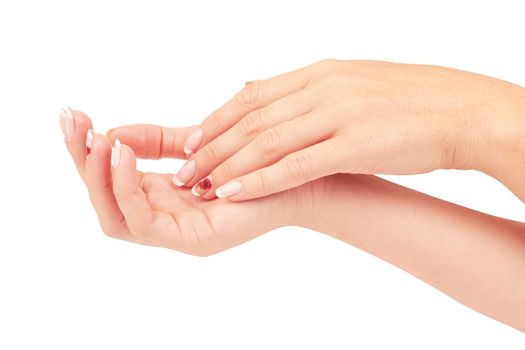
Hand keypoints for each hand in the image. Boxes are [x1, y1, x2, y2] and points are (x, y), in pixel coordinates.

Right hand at [59, 108, 315, 255]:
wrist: (298, 175)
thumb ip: (155, 140)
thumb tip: (112, 131)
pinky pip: (143, 222)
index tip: (74, 114)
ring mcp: (175, 232)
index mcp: (160, 194)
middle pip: (104, 198)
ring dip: (99, 177)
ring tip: (98, 141)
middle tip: (72, 122)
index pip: (109, 177)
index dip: (87, 148)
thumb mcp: (194, 143)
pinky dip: (127, 189)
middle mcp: (163, 215)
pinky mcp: (190, 239)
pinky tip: (124, 155)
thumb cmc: (253, 159)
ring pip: (114, 216)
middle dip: (83, 159)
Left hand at [174, 59, 524, 200]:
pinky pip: (296, 165)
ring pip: (267, 141)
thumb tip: (263, 93)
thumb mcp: (352, 84)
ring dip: (227, 164)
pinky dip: (260, 179)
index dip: (218, 119)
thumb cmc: (410, 102)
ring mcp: (338, 115)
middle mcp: (323, 89)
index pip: (253, 97)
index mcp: (321, 74)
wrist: (462, 110)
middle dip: (212, 145)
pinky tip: (234, 192)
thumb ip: (308, 93)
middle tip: (182, 168)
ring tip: (198, 185)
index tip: (192, 140)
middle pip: (252, 119)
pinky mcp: (355, 145)